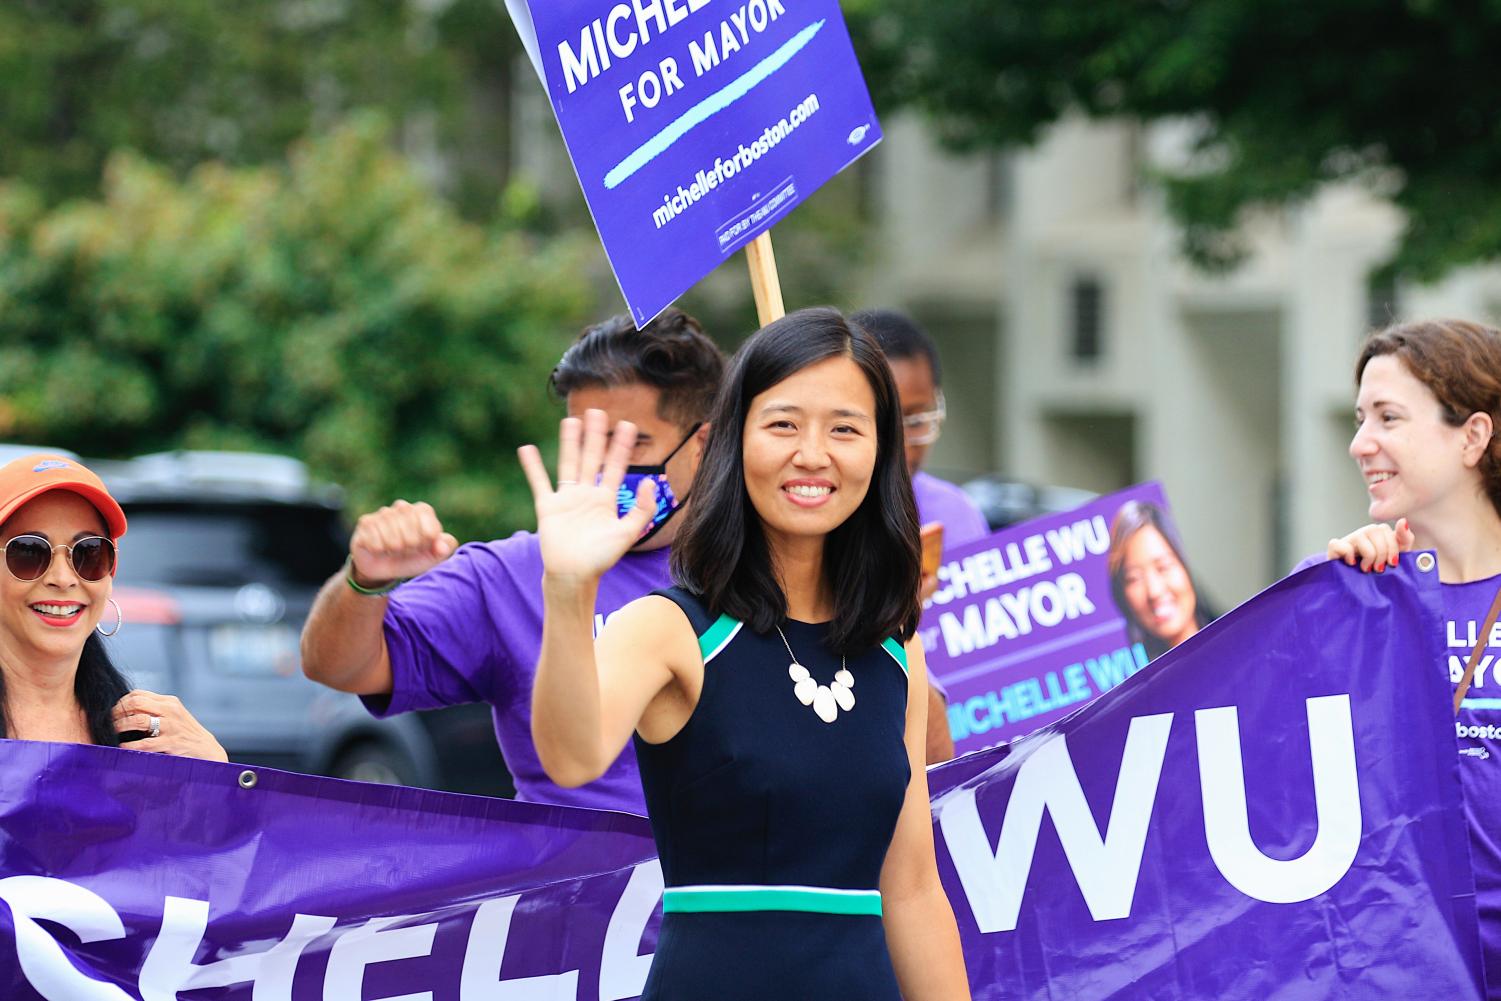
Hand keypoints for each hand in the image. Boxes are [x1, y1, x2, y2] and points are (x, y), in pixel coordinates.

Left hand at [113, 690, 227, 760]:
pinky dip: (128, 746)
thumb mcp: (175, 716)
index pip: (139, 694)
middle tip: (107, 722)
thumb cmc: (186, 733)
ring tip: (111, 733)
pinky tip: (122, 747)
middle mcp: (170, 710)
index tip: (112, 712)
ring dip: (120, 726)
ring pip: (138, 720)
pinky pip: (144, 743)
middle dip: (117, 712)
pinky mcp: (171, 742)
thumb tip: (127, 711)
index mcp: (170, 702)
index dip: (121, 702)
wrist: (207, 749)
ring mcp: (171, 726)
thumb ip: (156, 710)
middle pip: (136, 703)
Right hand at [350, 500, 458, 584]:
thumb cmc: (412, 558)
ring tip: (392, 550)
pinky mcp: (366, 521)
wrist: (383, 567)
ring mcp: (383, 513)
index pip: (430, 530)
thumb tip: (442, 547)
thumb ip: (445, 549)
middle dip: (409, 549)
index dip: (425, 544)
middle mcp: (403, 506)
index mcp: (423, 511)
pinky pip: (374, 541)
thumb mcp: (432, 557)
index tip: (421, 547)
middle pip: (411, 534)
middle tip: (405, 550)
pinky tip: (378, 548)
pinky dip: (378, 550)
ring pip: (392, 539)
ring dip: (393, 550)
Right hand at [518, 409, 656, 582]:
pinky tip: (526, 449)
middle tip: (597, 411)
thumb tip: (648, 482)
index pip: (615, 467)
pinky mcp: (547, 507)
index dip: (621, 447)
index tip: (627, 425)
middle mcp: (586, 495)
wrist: (573, 576)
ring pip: (568, 464)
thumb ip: (641, 510)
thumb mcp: (627, 534)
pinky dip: (532, 466)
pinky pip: (539, 482)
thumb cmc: (601, 559)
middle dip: (595, 436)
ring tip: (571, 420)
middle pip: (591, 458)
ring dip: (570, 443)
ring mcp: (566, 499)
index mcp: (606, 501)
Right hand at [1326, 518, 1414, 571]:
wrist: (1360, 590)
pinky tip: (1352, 563)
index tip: (1393, 563)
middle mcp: (1362, 534)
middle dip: (1382, 552)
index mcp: (1376, 535)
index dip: (1392, 547)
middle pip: (1374, 530)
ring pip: (1359, 536)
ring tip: (1367, 569)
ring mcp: (1347, 541)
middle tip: (1380, 568)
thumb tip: (1403, 521)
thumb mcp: (1398, 557)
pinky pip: (1337, 544)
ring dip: (1368, 555)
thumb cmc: (1380, 572)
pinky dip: (1347, 554)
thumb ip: (1404, 539)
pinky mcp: (1334, 550)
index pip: (1385, 529)